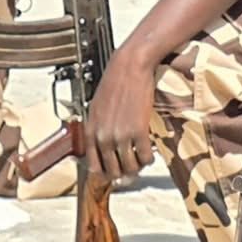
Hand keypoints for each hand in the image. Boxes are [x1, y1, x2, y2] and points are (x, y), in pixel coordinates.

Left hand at [85, 49, 156, 180]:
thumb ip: (97, 129)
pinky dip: (149, 159)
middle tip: (131, 169)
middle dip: (123, 174)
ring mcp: (121, 135)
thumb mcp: (96, 108)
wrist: (130, 66)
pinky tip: (149, 152)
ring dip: (137, 167)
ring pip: (130, 168)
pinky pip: (145, 158)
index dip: (105, 174)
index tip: (113, 174)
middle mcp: (104, 136)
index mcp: (91, 131)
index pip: (94, 166)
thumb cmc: (114, 83)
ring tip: (141, 159)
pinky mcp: (139, 131)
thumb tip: (103, 149)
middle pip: (113, 171)